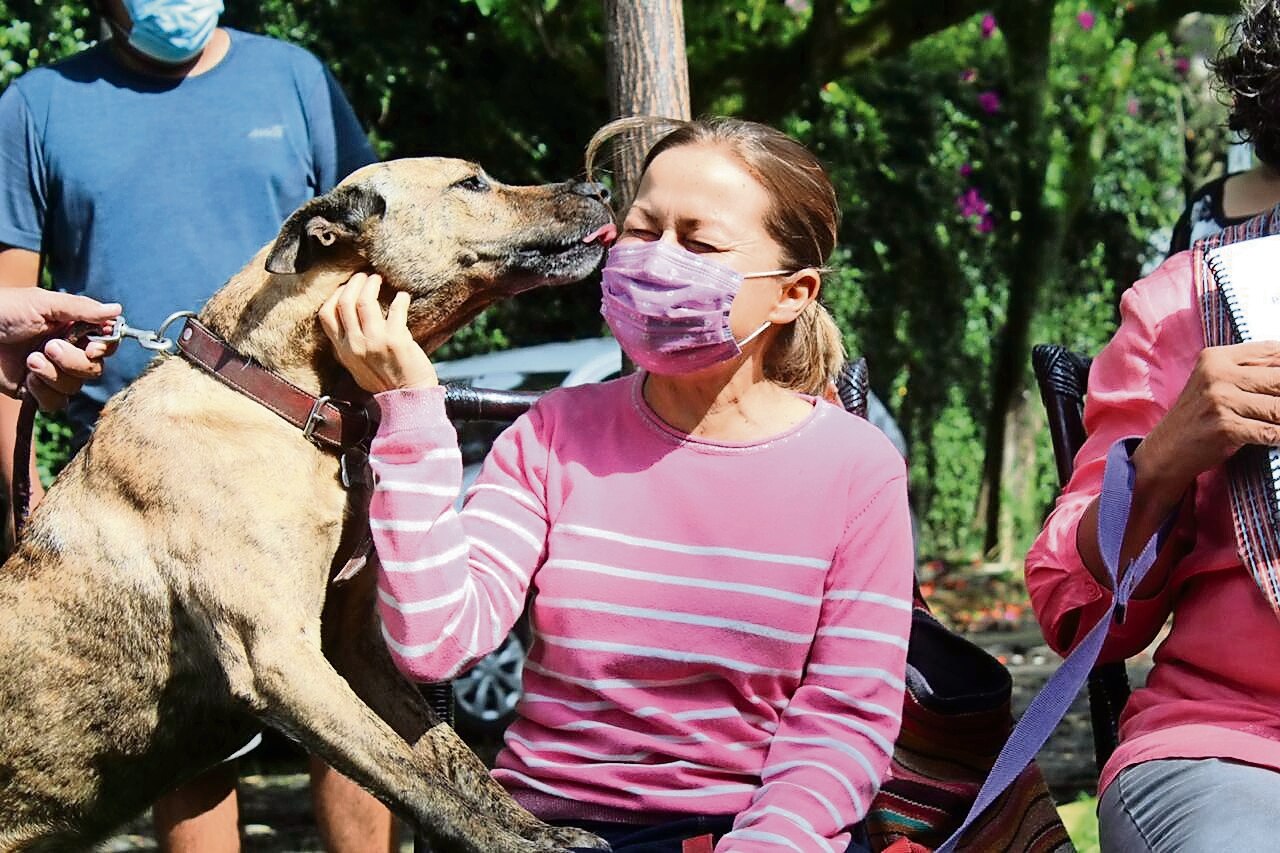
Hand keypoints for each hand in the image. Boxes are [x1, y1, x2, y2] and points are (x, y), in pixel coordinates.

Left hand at [0, 289, 120, 409]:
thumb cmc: (2, 310)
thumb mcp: (42, 303)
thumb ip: (81, 308)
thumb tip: (117, 310)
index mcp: (72, 328)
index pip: (105, 343)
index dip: (104, 348)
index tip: (92, 346)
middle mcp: (67, 351)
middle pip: (94, 369)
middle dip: (73, 362)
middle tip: (48, 347)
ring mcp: (52, 373)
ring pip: (75, 387)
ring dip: (54, 375)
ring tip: (30, 360)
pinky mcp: (35, 392)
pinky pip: (55, 402)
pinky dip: (43, 392)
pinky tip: (27, 378)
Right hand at [318, 272, 436, 392]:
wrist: (408, 397)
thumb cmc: (384, 381)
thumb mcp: (355, 365)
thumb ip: (348, 344)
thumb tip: (347, 315)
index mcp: (342, 350)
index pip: (326, 314)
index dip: (336, 295)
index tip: (347, 287)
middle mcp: (354, 345)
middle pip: (345, 302)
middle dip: (354, 283)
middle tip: (364, 276)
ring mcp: (374, 342)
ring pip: (365, 301)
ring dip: (372, 285)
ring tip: (379, 279)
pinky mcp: (396, 340)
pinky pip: (396, 308)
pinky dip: (400, 299)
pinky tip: (403, 297)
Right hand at [1135, 340, 1279, 500]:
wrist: (1166, 449)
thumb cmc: (1198, 417)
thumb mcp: (1216, 383)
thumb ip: (1249, 372)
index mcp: (1216, 358)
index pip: (1272, 351)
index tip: (1279, 386)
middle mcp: (1216, 375)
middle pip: (1279, 378)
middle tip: (1278, 407)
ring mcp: (1220, 401)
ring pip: (1278, 408)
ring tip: (1277, 421)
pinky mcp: (1225, 427)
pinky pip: (1270, 432)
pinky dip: (1279, 437)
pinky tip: (1277, 437)